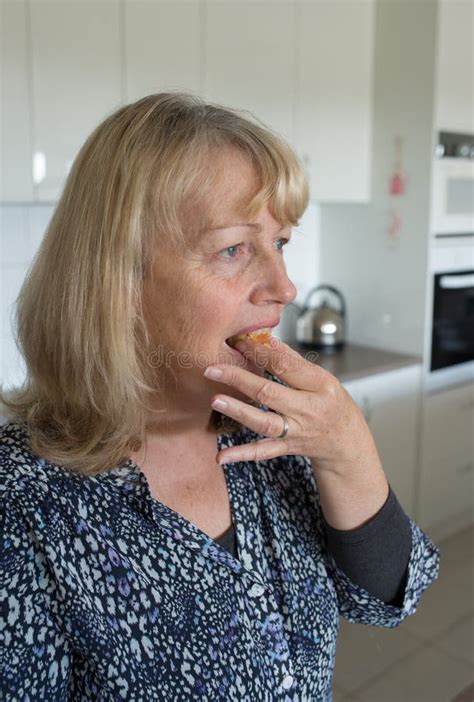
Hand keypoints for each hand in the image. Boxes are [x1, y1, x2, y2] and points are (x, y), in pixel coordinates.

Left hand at [204, 336, 379, 472]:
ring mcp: (298, 431)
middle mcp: (309, 409)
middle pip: (270, 393)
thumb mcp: (321, 378)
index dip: (260, 353)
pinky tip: (221, 457)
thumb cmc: (330, 403)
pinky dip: (242, 454)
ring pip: (264, 422)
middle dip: (239, 379)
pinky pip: (263, 452)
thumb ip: (292, 360)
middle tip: (212, 369)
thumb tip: (265, 339)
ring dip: (238, 412)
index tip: (239, 343)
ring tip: (215, 400)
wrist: (346, 442)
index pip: (286, 366)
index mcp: (320, 385)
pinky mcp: (288, 448)